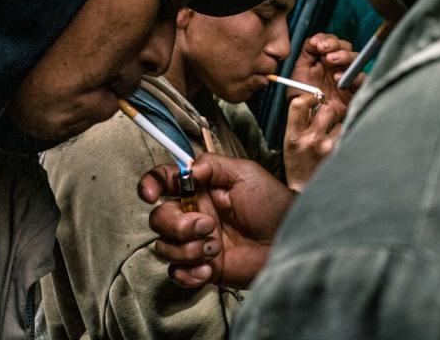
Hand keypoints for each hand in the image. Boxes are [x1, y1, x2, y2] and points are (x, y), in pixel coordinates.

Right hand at [138, 153, 293, 288]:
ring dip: (185, 248)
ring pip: (164, 247)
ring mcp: (196, 243)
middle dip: (176, 224)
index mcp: (200, 189)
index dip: (150, 184)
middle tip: (207, 226)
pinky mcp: (203, 268)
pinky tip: (209, 268)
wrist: (290, 240)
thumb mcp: (245, 173)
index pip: (164, 182)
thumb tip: (187, 169)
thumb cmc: (272, 204)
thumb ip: (213, 165)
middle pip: (158, 218)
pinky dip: (188, 273)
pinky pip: (177, 273)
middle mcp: (193, 215)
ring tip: (215, 248)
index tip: (151, 194)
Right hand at [283, 93, 340, 190]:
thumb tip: (313, 100)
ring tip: (330, 139)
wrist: (306, 192)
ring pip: (340, 122)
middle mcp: (310, 140)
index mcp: (293, 137)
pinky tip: (337, 147)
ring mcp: (327, 147)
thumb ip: (299, 122)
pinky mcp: (341, 153)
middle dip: (327, 112)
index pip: (298, 105)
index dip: (309, 97)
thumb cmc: (298, 165)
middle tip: (325, 121)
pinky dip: (344, 137)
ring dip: (337, 126)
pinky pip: (347, 134)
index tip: (313, 99)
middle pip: (326, 109)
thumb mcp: (290, 143)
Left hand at [290, 33, 364, 119]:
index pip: (332, 42)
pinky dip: (353, 75)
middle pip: (346, 48)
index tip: (316, 43)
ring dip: (344, 56)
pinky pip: (362, 79)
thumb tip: (313, 40)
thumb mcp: (299, 72)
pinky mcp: (355, 92)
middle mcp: (338, 67)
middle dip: (335, 45)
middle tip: (324, 50)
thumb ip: (306, 53)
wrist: (304, 119)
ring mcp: (348, 78)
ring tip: (331, 60)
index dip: (326, 39)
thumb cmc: (301, 96)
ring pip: (355, 60)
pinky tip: (339, 78)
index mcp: (325, 60)